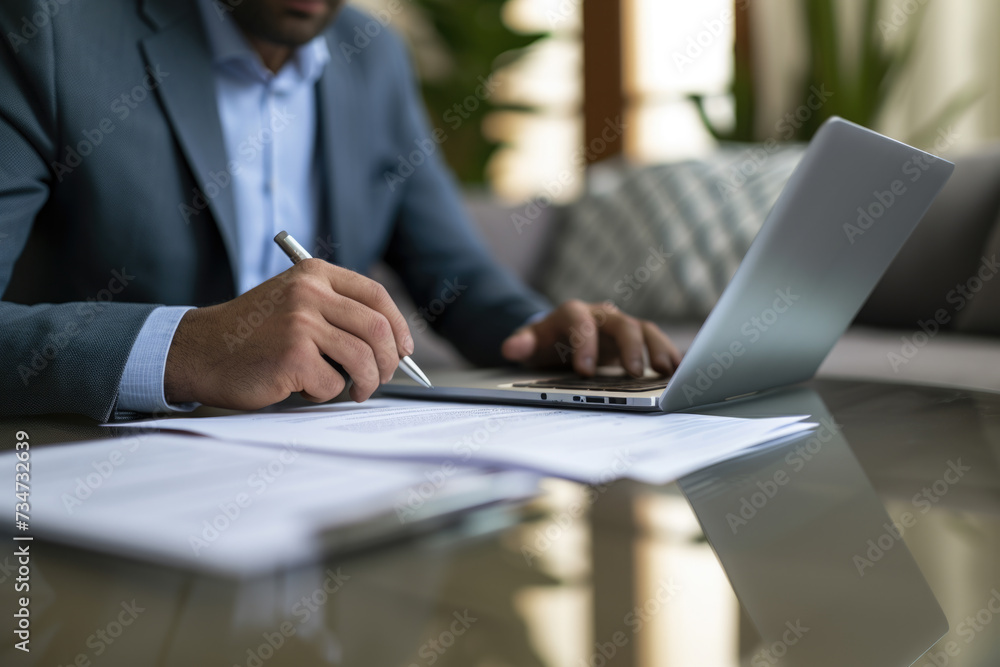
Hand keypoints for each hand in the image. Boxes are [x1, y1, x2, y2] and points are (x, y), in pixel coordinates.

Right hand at [164, 259, 412, 408]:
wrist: (199, 351)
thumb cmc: (251, 335)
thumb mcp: (293, 302)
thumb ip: (335, 310)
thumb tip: (392, 342)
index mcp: (314, 274)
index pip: (376, 295)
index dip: (398, 325)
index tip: (404, 348)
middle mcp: (309, 292)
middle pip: (377, 328)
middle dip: (390, 360)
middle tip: (383, 378)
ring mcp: (301, 322)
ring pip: (363, 358)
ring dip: (366, 383)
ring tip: (356, 391)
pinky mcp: (293, 356)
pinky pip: (333, 383)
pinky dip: (325, 394)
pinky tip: (303, 387)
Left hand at [500, 300, 680, 376]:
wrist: (557, 338)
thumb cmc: (544, 343)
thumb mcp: (529, 344)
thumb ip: (521, 344)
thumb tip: (510, 347)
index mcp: (573, 314)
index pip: (580, 322)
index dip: (584, 344)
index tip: (585, 372)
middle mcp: (601, 315)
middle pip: (621, 324)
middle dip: (629, 347)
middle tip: (634, 373)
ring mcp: (621, 326)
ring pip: (645, 330)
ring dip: (658, 349)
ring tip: (668, 372)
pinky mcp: (635, 339)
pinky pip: (657, 342)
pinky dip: (669, 354)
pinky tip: (680, 373)